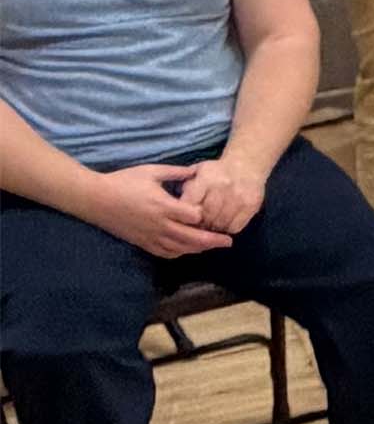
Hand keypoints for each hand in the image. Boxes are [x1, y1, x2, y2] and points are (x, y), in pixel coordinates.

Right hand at [81, 165, 233, 259]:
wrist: (95, 199)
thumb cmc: (124, 181)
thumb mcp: (152, 171)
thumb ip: (177, 172)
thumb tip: (197, 170)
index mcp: (163, 205)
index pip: (193, 216)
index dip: (206, 215)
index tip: (217, 212)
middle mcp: (159, 224)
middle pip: (191, 237)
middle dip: (212, 241)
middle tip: (229, 241)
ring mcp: (149, 236)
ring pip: (179, 248)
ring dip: (198, 249)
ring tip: (212, 246)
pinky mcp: (141, 242)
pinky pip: (164, 252)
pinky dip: (178, 253)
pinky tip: (188, 250)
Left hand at [176, 157, 266, 236]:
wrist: (247, 164)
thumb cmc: (216, 172)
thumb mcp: (197, 172)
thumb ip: (185, 188)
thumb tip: (175, 208)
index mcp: (206, 178)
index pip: (190, 205)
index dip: (184, 217)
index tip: (182, 221)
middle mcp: (223, 186)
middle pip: (205, 217)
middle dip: (198, 225)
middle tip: (195, 228)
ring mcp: (239, 197)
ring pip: (220, 224)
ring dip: (213, 229)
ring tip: (209, 227)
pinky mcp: (251, 205)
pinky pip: (235, 227)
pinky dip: (227, 229)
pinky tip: (224, 224)